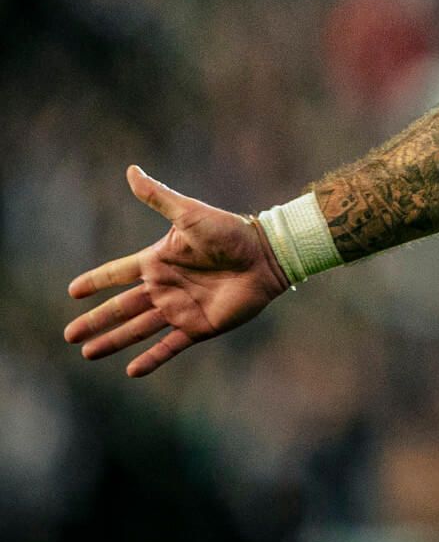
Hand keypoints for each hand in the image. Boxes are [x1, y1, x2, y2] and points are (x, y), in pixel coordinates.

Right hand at [64, 166, 290, 376]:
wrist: (267, 254)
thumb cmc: (230, 231)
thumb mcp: (189, 214)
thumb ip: (158, 197)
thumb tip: (131, 170)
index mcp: (158, 261)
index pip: (117, 274)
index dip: (95, 281)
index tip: (72, 291)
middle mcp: (165, 287)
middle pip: (121, 308)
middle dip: (96, 321)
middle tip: (69, 334)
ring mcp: (180, 308)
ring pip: (138, 329)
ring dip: (114, 341)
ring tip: (88, 353)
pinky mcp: (199, 326)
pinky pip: (170, 346)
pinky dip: (152, 359)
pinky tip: (131, 371)